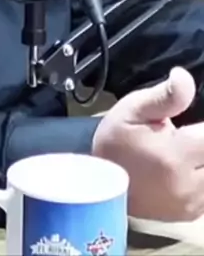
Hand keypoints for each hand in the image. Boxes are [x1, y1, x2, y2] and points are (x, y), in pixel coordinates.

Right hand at [92, 66, 203, 221]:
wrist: (97, 184)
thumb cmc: (115, 141)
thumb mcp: (133, 109)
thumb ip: (166, 96)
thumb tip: (185, 76)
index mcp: (176, 155)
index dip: (201, 128)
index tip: (187, 126)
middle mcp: (188, 184)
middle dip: (200, 141)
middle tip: (181, 135)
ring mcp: (190, 203)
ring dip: (201, 157)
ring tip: (182, 147)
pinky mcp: (189, 213)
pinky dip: (200, 173)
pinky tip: (185, 163)